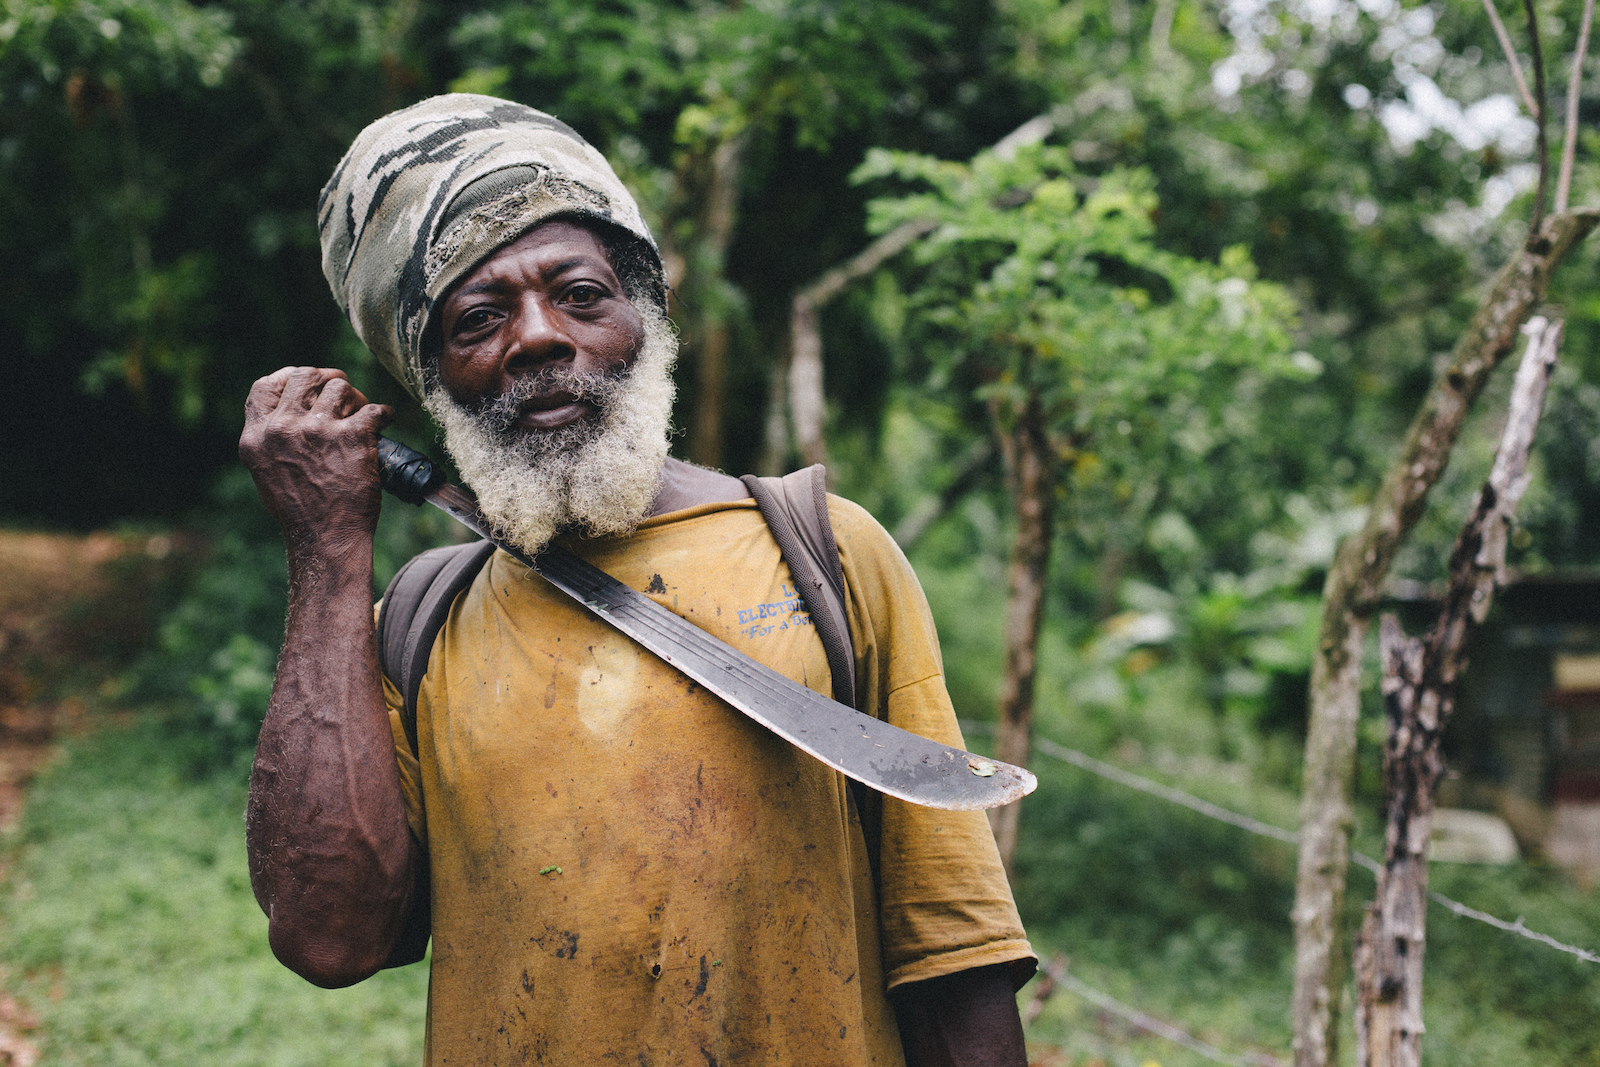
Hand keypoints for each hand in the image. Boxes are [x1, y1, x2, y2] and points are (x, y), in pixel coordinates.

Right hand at [239, 367, 392, 557]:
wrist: (326, 538)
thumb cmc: (301, 510)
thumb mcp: (268, 471)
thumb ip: (274, 439)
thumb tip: (294, 411)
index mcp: (257, 437)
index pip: (265, 386)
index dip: (289, 377)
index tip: (308, 382)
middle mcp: (283, 429)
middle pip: (305, 376)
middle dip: (327, 379)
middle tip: (343, 393)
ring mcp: (317, 430)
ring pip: (340, 388)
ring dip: (355, 397)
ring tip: (362, 413)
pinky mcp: (351, 437)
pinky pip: (375, 410)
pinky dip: (385, 414)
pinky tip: (386, 421)